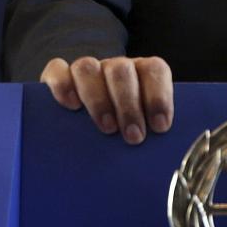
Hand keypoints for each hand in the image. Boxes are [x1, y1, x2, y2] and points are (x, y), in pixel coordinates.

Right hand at [41, 56, 173, 144]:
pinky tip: (71, 106)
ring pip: (88, 67)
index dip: (158, 95)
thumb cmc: (122, 136)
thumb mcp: (141, 133)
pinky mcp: (56, 76)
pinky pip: (57, 70)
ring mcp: (86, 71)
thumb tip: (169, 159)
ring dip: (98, 99)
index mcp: (140, 74)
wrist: (84, 138)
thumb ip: (153, 136)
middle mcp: (113, 68)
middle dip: (128, 104)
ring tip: (107, 128)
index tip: (159, 126)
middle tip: (133, 136)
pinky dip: (63, 85)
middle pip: (120, 70)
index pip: (154, 69)